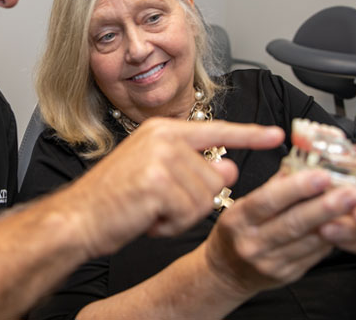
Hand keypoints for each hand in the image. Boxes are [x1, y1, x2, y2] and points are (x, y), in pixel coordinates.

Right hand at [62, 119, 284, 257]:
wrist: (79, 217)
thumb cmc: (114, 199)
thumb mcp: (157, 175)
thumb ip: (195, 167)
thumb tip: (230, 167)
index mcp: (162, 130)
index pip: (217, 130)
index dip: (250, 135)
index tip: (276, 134)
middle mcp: (164, 137)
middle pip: (214, 176)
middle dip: (193, 201)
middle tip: (159, 203)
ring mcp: (161, 157)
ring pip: (204, 197)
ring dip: (181, 215)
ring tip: (150, 209)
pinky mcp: (158, 182)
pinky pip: (189, 213)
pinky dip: (171, 225)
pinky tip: (148, 218)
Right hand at [203, 168, 355, 296]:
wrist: (228, 271)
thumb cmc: (237, 231)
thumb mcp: (243, 205)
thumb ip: (274, 184)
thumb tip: (303, 159)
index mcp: (238, 219)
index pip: (268, 201)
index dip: (296, 188)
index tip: (321, 175)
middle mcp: (252, 243)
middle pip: (293, 223)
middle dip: (326, 206)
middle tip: (352, 192)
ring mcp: (271, 262)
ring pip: (309, 241)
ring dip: (337, 222)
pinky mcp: (288, 275)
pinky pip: (315, 255)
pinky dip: (333, 238)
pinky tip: (347, 225)